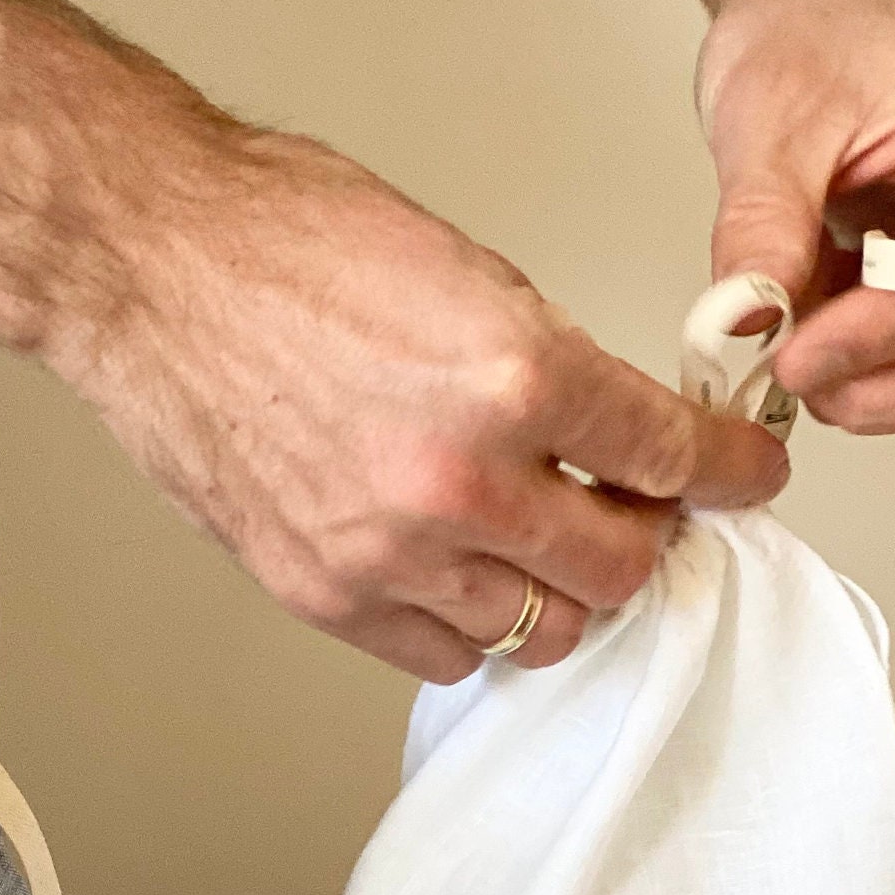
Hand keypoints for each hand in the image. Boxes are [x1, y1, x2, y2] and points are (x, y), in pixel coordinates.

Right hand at [54, 125, 788, 682]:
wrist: (150, 270)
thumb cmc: (287, 242)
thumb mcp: (467, 272)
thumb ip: (548, 366)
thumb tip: (610, 431)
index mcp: (516, 377)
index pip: (671, 457)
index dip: (727, 474)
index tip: (744, 479)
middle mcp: (460, 480)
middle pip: (620, 567)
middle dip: (648, 539)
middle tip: (640, 512)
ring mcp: (389, 551)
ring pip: (542, 629)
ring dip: (565, 593)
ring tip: (550, 546)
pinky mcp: (324, 592)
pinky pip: (446, 653)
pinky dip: (476, 624)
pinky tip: (467, 574)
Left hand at [698, 0, 894, 431]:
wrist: (820, 20)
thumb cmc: (816, 39)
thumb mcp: (766, 122)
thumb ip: (760, 226)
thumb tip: (746, 317)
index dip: (885, 339)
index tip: (793, 354)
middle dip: (885, 384)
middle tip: (789, 358)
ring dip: (876, 385)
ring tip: (802, 326)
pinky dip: (870, 373)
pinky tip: (822, 319)